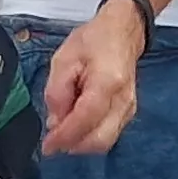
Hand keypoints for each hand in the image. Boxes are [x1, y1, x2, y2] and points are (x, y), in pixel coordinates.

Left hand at [39, 3, 147, 154]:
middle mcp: (124, 100)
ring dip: (80, 142)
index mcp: (108, 81)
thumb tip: (55, 122)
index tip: (47, 145)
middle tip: (53, 140)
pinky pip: (108, 134)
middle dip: (73, 145)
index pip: (86, 119)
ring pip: (104, 142)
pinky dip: (89, 136)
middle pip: (99, 140)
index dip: (65, 136)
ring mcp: (129, 108)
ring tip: (64, 127)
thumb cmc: (95, 40)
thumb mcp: (64, 59)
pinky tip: (76, 123)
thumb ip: (57, 91)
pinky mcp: (129, 113)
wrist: (122, 32)